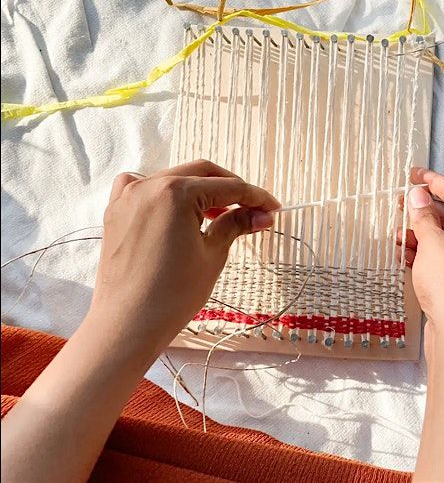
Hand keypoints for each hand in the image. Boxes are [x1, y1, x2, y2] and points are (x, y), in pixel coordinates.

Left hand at [92, 160, 279, 352]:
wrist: (128, 324)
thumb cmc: (171, 295)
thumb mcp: (213, 255)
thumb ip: (236, 224)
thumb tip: (260, 214)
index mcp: (176, 193)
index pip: (227, 187)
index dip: (255, 197)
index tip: (272, 208)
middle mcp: (149, 186)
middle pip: (202, 174)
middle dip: (231, 189)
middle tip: (254, 209)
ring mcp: (128, 197)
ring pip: (174, 177)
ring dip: (200, 189)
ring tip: (220, 213)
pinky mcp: (115, 212)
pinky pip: (141, 186)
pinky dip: (162, 190)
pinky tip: (174, 207)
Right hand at [400, 167, 443, 342]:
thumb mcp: (433, 245)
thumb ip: (424, 217)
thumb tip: (418, 197)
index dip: (435, 182)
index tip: (414, 174)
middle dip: (426, 212)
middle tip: (401, 204)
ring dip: (422, 235)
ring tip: (398, 232)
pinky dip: (427, 255)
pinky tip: (405, 253)